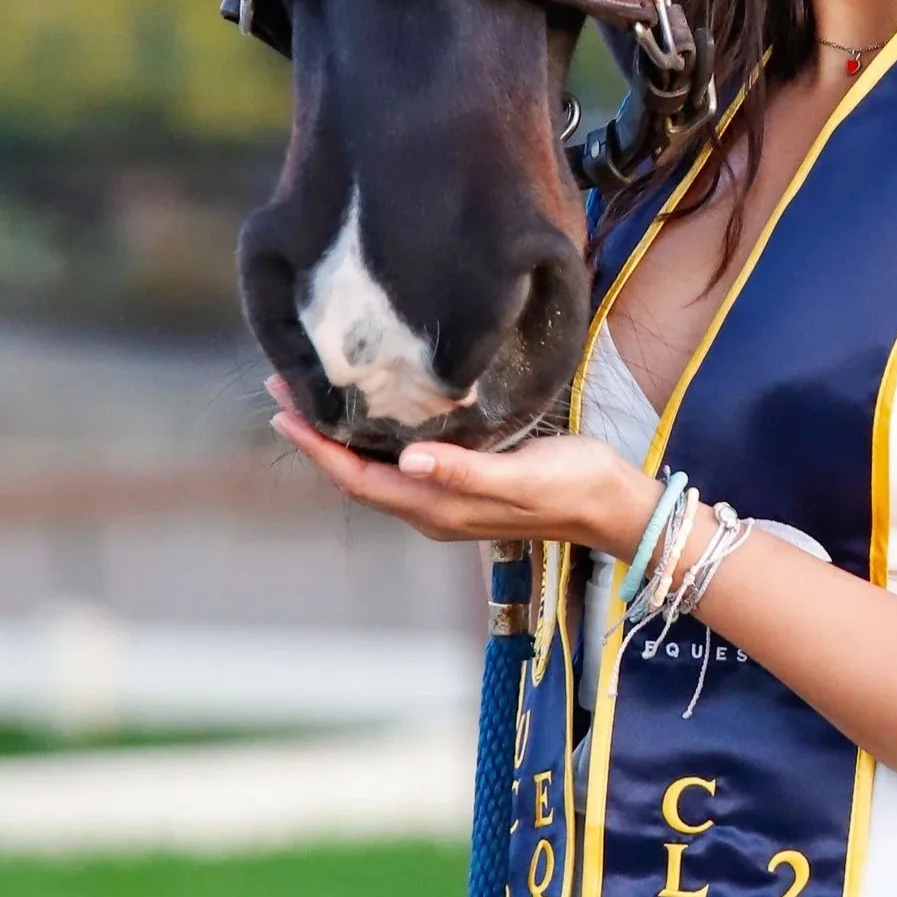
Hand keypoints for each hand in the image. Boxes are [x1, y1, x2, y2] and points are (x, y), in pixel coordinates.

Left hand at [270, 387, 659, 555]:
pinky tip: (373, 413)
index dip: (317, 448)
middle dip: (317, 437)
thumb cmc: (573, 484)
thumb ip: (464, 469)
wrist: (613, 505)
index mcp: (438, 508)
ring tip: (315, 397)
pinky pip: (399, 466)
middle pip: (356, 475)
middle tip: (285, 388)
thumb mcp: (521, 474)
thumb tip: (407, 460)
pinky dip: (373, 440)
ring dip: (341, 438)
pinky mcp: (463, 485)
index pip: (359, 478)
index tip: (283, 409)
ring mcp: (446, 500)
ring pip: (375, 471)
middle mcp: (432, 508)